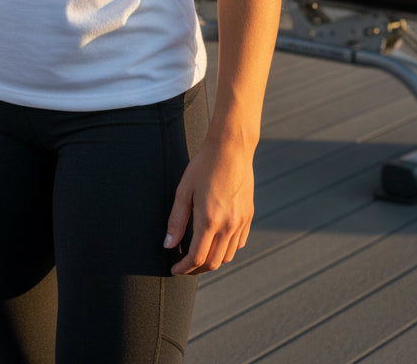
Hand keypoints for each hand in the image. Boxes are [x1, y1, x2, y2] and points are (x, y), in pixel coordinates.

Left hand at [163, 136, 254, 274]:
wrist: (232, 148)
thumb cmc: (204, 166)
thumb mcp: (184, 190)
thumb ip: (176, 220)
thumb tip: (168, 245)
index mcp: (210, 220)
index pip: (197, 258)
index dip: (183, 268)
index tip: (174, 269)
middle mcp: (228, 225)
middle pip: (213, 262)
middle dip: (195, 270)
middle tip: (183, 266)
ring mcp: (241, 222)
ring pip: (227, 256)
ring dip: (211, 261)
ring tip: (198, 255)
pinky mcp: (248, 216)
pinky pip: (238, 243)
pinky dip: (226, 250)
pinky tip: (215, 242)